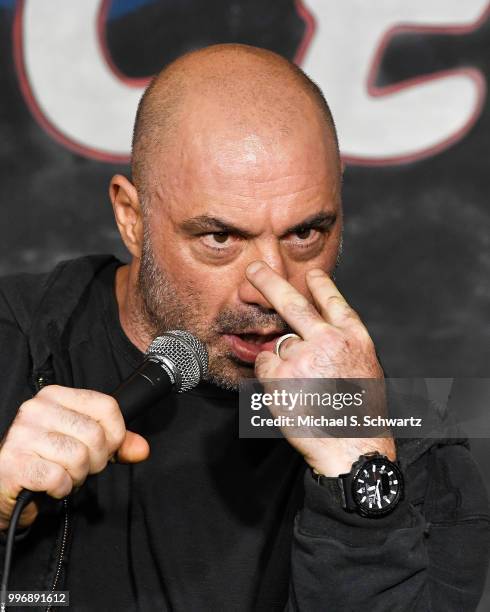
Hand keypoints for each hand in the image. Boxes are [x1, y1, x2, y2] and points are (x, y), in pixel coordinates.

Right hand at [0, 385, 148, 529]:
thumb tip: (142, 449)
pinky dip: (62, 488)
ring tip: (64, 475)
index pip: (107, 406)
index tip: (107, 448)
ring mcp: (22, 434)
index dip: (116, 434)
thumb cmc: (44, 461)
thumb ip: (115, 444)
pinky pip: (59, 477)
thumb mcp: (82, 444)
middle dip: (97, 460)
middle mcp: (37, 409)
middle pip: (96, 434)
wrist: (4, 486)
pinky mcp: (14, 463)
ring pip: (79, 456)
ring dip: (78, 476)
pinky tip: (51, 486)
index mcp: (55, 395)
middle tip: (81, 468)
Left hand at [246, 262, 394, 475]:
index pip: (334, 301)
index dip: (321, 285)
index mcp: (354, 338)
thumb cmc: (359, 416)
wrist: (353, 447)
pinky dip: (269, 377)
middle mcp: (328, 340)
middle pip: (293, 303)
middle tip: (254, 270)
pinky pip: (264, 365)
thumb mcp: (364, 370)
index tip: (311, 275)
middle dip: (269, 282)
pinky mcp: (282, 375)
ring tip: (301, 388)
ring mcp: (303, 355)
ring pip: (278, 345)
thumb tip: (316, 333)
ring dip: (281, 361)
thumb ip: (342, 347)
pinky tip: (288, 394)